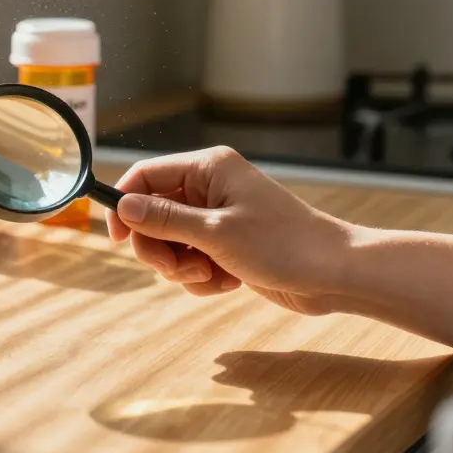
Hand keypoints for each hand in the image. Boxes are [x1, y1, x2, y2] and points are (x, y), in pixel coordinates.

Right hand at [106, 147, 354, 315]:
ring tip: (210, 275)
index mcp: (207, 168)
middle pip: (152, 214)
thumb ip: (165, 220)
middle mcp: (210, 187)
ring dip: (182, 267)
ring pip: (170, 242)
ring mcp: (218, 217)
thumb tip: (122, 206)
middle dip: (158, 247)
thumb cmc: (284, 244)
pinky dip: (202, 276)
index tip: (116, 240)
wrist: (336, 274)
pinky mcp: (227, 244)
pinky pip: (192, 260)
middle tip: (174, 268)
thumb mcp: (216, 233)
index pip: (145, 175)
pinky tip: (227, 283)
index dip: (124, 206)